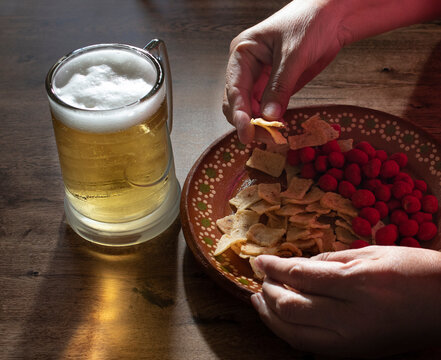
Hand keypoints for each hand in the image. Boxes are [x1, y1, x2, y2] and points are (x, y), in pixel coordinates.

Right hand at [223, 0, 345, 142]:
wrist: (333, 16)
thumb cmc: (309, 22)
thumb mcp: (293, 55)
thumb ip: (280, 87)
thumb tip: (270, 117)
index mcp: (243, 53)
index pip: (234, 89)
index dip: (239, 114)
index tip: (246, 134)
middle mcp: (247, 67)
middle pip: (237, 102)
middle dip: (247, 122)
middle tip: (264, 139)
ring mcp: (260, 78)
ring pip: (251, 108)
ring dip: (259, 124)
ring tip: (274, 137)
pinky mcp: (274, 86)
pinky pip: (267, 108)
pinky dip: (271, 120)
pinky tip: (279, 129)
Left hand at [251, 246, 440, 356]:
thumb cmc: (415, 270)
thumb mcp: (371, 253)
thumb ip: (329, 260)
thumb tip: (295, 265)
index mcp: (357, 284)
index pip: (299, 276)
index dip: (273, 267)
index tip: (258, 259)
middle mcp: (350, 318)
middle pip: (290, 308)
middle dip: (267, 291)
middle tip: (260, 276)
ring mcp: (352, 342)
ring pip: (294, 334)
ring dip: (270, 316)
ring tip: (258, 299)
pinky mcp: (354, 353)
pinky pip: (310, 346)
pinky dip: (288, 331)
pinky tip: (281, 317)